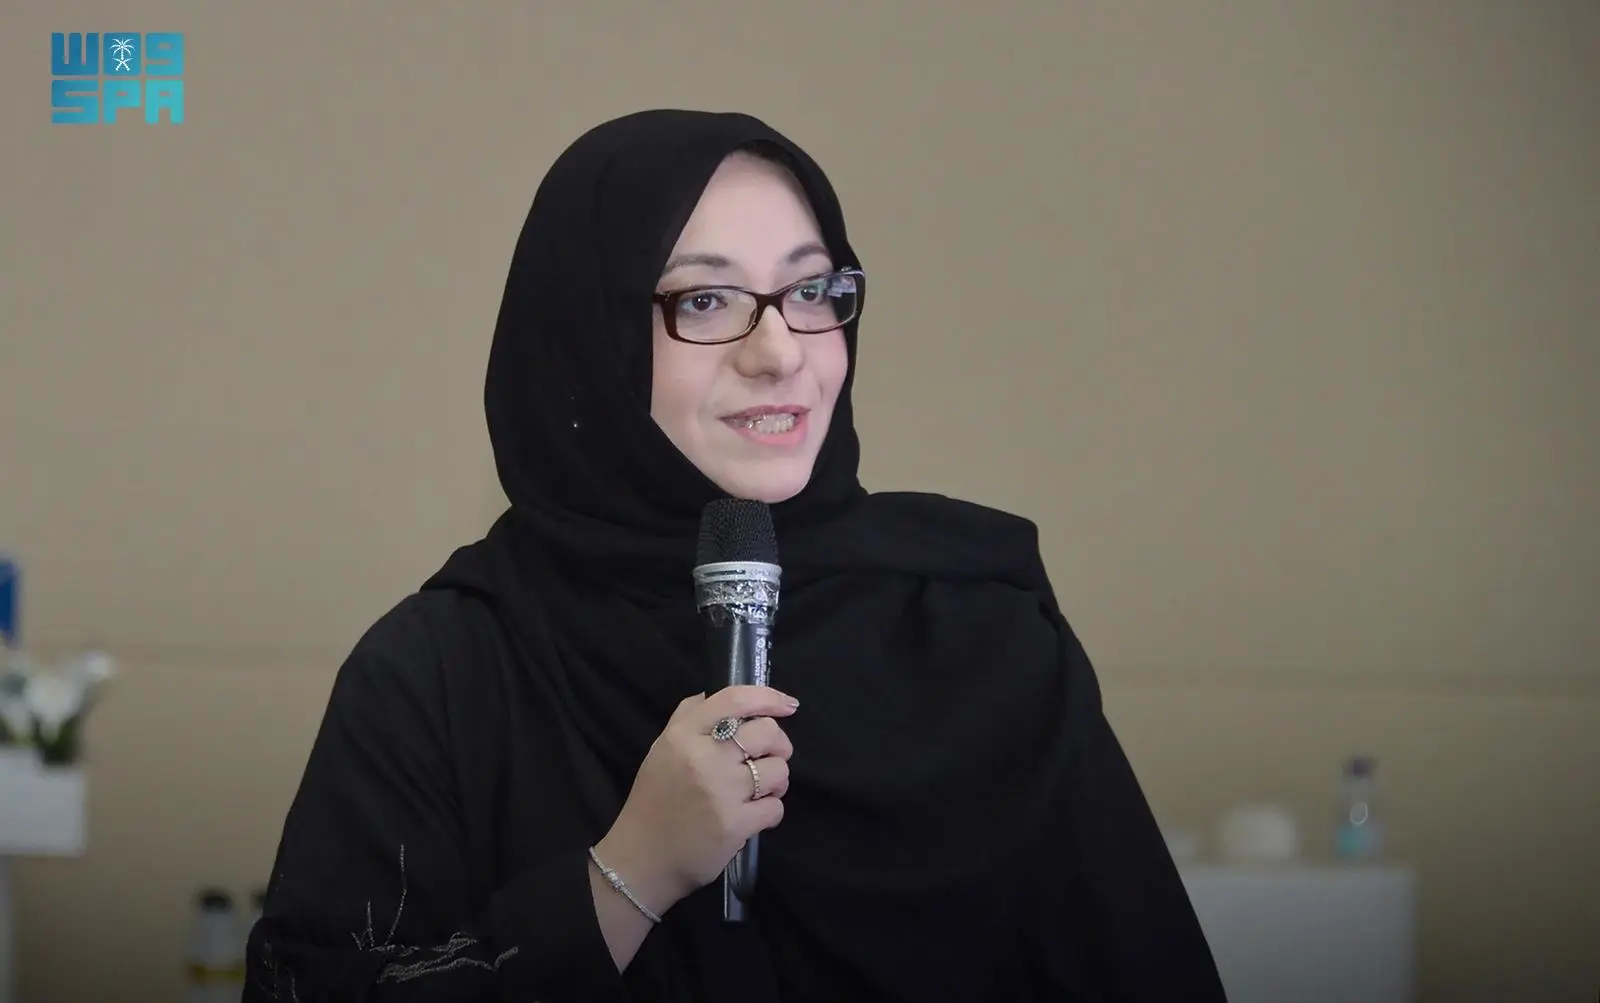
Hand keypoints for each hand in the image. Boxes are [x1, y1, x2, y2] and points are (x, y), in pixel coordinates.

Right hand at [596, 685, 797, 914]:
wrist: (641, 860)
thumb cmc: (654, 802)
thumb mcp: (661, 751)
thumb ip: (685, 718)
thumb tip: (709, 694)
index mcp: (683, 736)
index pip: (734, 700)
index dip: (769, 697)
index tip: (788, 704)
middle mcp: (703, 757)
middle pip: (767, 732)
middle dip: (778, 745)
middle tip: (766, 759)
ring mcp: (720, 791)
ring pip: (778, 770)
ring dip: (775, 782)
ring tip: (758, 792)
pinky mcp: (735, 824)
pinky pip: (776, 808)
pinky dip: (770, 812)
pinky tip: (752, 817)